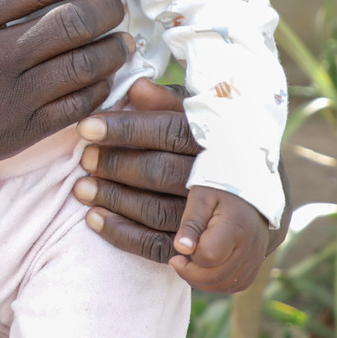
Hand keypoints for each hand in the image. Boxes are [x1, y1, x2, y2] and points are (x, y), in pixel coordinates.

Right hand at [0, 0, 132, 199]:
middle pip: (68, 23)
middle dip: (104, 7)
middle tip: (116, 1)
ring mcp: (5, 100)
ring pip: (80, 65)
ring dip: (111, 48)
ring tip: (122, 37)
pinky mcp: (16, 134)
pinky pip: (73, 107)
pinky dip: (97, 89)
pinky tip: (103, 77)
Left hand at [71, 79, 287, 291]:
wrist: (255, 203)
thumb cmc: (218, 149)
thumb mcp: (202, 118)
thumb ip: (170, 103)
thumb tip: (136, 87)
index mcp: (217, 142)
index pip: (167, 131)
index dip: (125, 129)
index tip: (86, 126)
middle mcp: (215, 181)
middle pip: (160, 172)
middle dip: (116, 165)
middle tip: (85, 158)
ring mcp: (207, 220)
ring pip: (155, 210)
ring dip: (114, 199)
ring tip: (81, 188)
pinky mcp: (196, 250)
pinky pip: (155, 245)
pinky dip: (121, 234)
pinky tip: (93, 218)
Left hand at [170, 186, 268, 291]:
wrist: (251, 190)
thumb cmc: (221, 190)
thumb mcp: (201, 198)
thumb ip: (191, 224)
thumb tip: (181, 249)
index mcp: (235, 227)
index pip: (209, 257)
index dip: (190, 259)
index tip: (179, 249)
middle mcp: (250, 246)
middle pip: (218, 276)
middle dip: (191, 275)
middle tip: (178, 262)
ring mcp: (256, 256)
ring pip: (227, 285)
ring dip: (203, 282)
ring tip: (190, 267)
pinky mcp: (257, 262)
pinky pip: (239, 284)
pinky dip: (219, 284)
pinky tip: (206, 271)